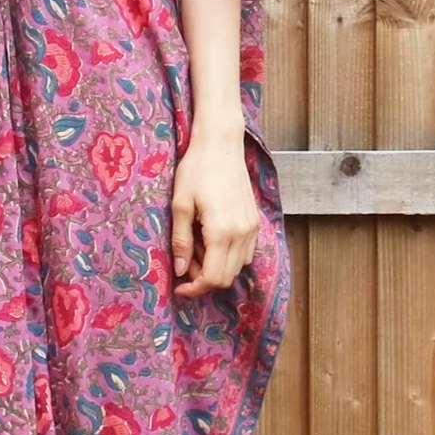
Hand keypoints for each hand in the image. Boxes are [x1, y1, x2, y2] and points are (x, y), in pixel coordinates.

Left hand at [169, 123, 259, 297]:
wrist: (221, 145)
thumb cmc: (196, 170)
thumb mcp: (180, 205)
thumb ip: (181, 240)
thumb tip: (179, 270)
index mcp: (222, 232)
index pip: (213, 278)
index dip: (195, 289)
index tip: (178, 287)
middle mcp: (242, 234)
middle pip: (227, 277)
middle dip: (203, 279)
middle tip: (183, 264)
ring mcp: (252, 228)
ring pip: (238, 267)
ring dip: (216, 268)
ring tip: (195, 249)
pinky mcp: (255, 221)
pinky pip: (245, 252)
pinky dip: (229, 256)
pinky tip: (211, 240)